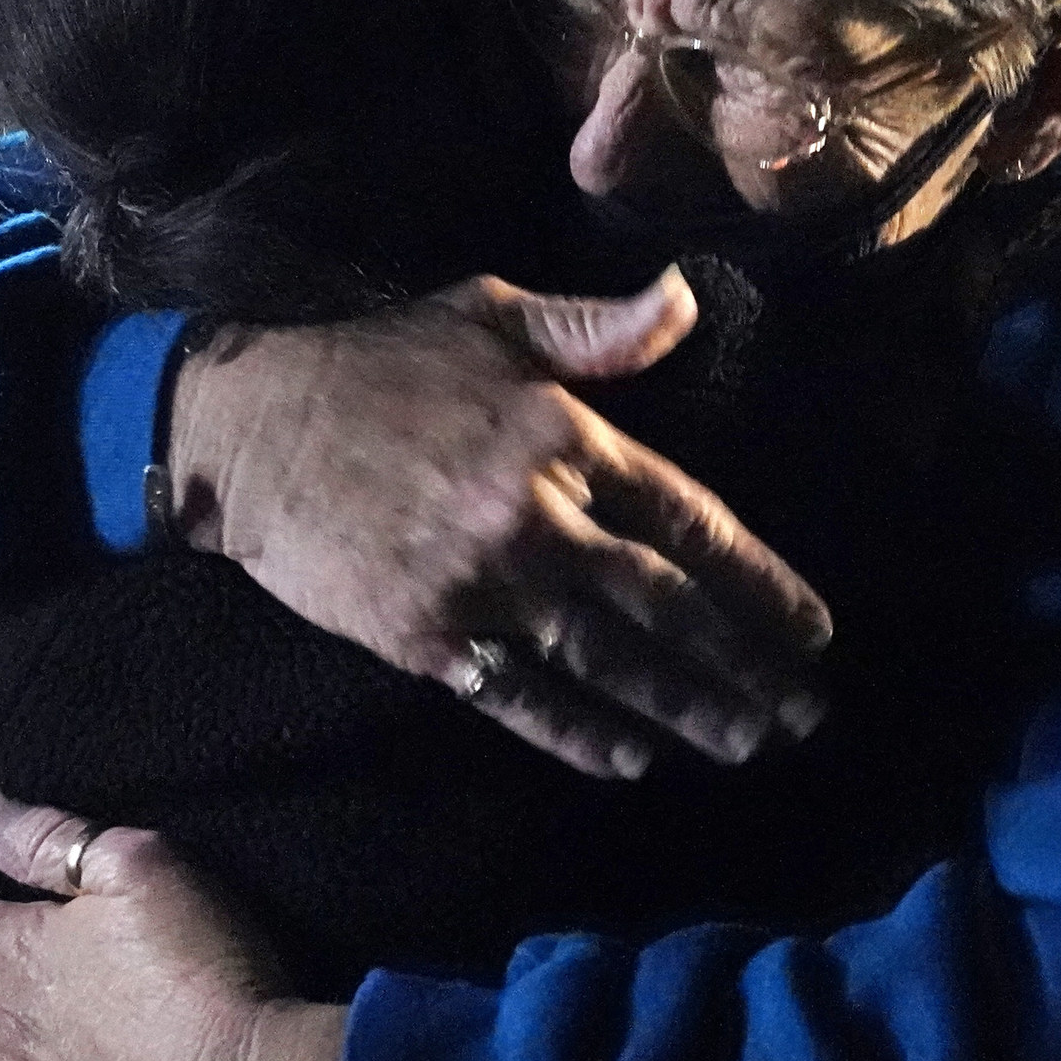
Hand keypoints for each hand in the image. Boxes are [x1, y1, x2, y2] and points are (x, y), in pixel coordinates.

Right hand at [170, 267, 832, 780]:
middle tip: (807, 715)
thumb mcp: (491, 315)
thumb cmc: (376, 363)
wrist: (246, 427)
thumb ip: (598, 327)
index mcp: (564, 436)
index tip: (813, 631)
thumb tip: (687, 300)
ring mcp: (481, 584)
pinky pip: (519, 696)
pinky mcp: (425, 635)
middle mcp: (536, 517)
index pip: (689, 519)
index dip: (759, 582)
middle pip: (666, 605)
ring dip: (684, 710)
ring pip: (606, 662)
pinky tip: (632, 760)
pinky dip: (578, 733)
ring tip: (746, 745)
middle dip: (745, 666)